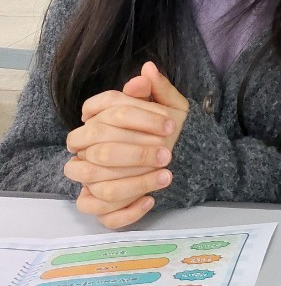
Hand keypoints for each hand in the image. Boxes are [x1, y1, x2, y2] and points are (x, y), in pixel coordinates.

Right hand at [65, 62, 189, 228]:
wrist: (186, 157)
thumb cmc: (170, 131)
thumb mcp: (173, 108)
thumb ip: (159, 90)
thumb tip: (147, 71)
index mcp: (100, 121)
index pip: (103, 113)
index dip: (138, 117)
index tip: (171, 125)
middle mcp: (89, 151)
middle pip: (100, 150)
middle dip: (136, 153)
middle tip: (169, 154)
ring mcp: (91, 180)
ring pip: (98, 186)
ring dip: (134, 183)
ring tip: (166, 176)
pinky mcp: (101, 205)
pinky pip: (102, 215)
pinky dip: (126, 211)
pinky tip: (151, 200)